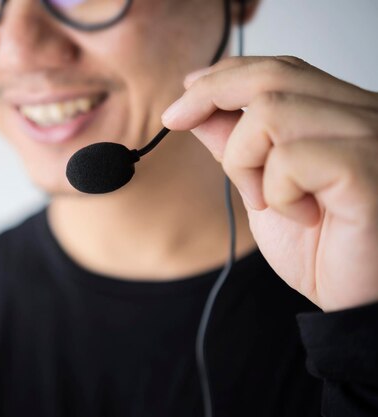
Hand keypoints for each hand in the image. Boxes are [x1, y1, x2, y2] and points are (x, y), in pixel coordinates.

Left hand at [162, 56, 377, 311]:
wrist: (357, 301)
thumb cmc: (322, 247)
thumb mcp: (263, 188)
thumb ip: (236, 146)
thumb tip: (199, 112)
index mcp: (342, 114)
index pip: (280, 68)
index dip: (226, 74)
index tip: (185, 91)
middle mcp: (363, 115)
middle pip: (271, 77)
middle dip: (209, 97)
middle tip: (177, 122)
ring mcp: (369, 139)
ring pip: (270, 114)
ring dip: (244, 162)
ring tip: (265, 201)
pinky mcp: (365, 170)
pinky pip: (289, 158)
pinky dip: (275, 191)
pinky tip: (301, 216)